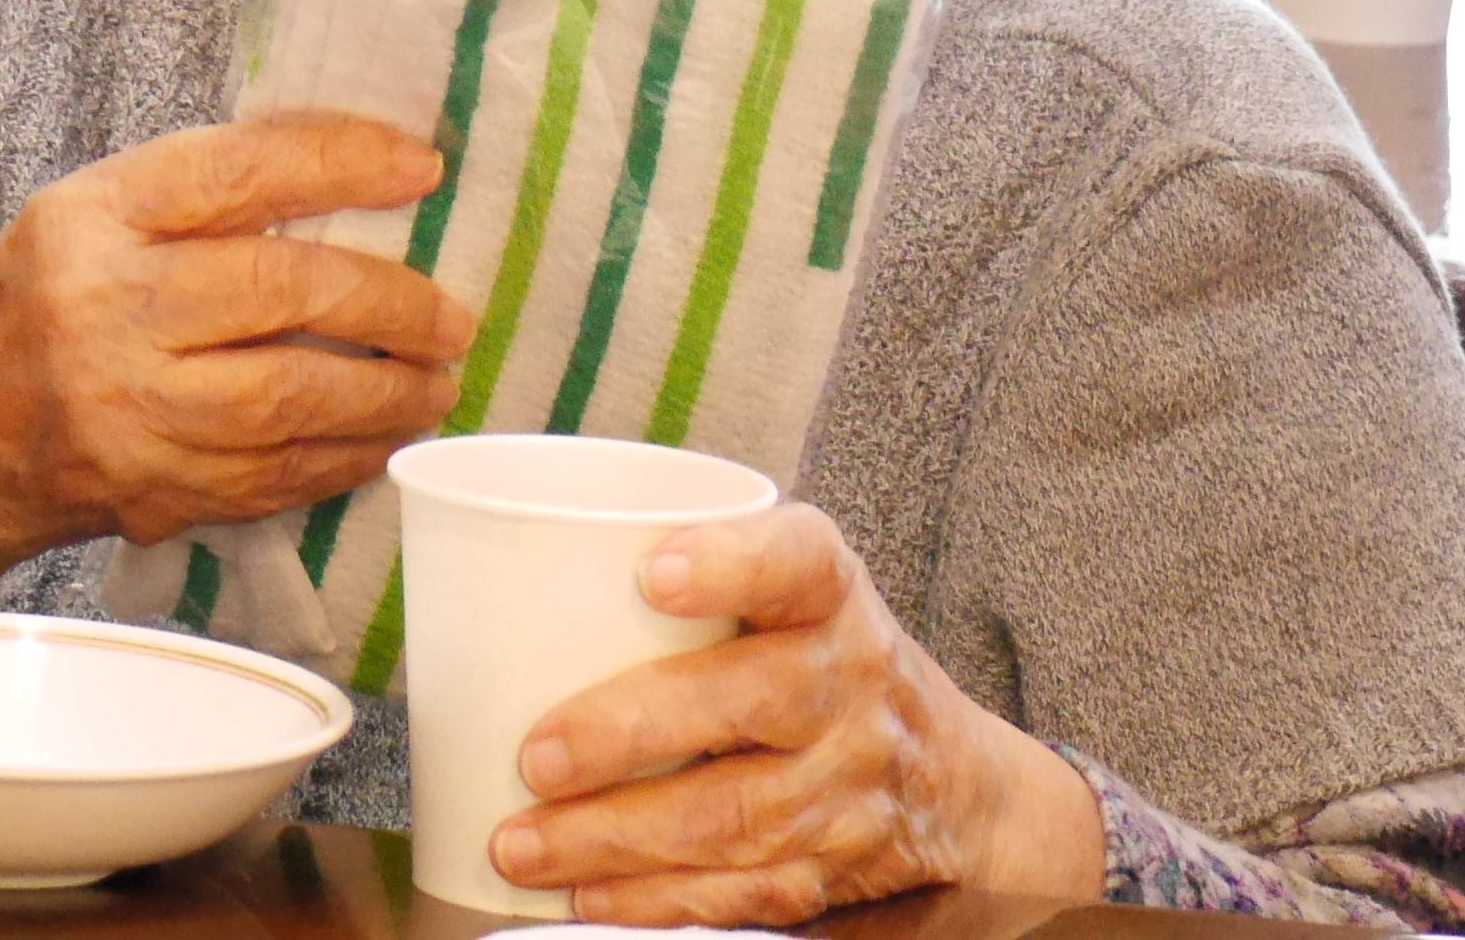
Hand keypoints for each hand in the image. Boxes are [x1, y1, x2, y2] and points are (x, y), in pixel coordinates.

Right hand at [0, 112, 471, 569]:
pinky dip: (343, 458)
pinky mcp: (143, 491)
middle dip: (392, 302)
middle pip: (283, 291)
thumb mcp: (87, 214)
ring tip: (439, 380)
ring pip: (291, 399)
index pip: (240, 171)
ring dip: (388, 394)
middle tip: (453, 313)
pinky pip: (272, 476)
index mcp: (91, 217)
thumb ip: (201, 191)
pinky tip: (382, 439)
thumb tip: (360, 164)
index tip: (424, 168)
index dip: (345, 162)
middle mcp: (103, 310)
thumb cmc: (24, 306)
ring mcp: (123, 411)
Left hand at [493, 504, 1103, 923]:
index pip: (797, 562)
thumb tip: (511, 583)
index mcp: (833, 594)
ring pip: (732, 817)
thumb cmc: (819, 662)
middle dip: (632, 731)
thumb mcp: (792, 595)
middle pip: (753, 700)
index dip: (731, 564)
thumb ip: (694, 583)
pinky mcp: (833, 869)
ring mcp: (851, 784)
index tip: (654, 572)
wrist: (953, 782)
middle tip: (536, 756)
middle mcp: (853, 682)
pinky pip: (740, 894)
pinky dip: (655, 902)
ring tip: (521, 844)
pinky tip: (585, 895)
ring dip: (615, 839)